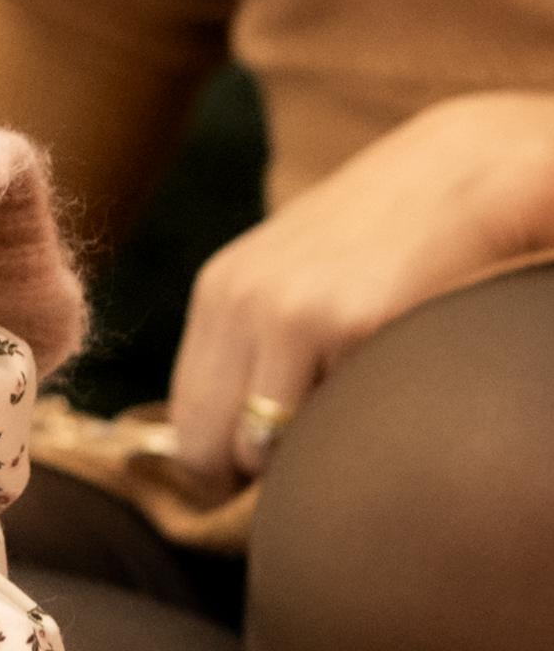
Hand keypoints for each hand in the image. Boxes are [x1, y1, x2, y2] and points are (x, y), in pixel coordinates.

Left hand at [170, 91, 553, 487]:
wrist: (465, 173)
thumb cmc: (386, 238)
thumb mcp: (295, 275)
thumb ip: (252, 341)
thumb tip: (215, 445)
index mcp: (220, 290)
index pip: (185, 425)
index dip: (222, 465)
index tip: (264, 471)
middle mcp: (242, 301)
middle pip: (206, 450)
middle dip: (248, 477)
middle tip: (304, 463)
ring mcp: (292, 313)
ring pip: (266, 453)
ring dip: (306, 456)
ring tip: (353, 409)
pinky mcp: (351, 324)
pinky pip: (334, 426)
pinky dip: (360, 424)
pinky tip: (390, 375)